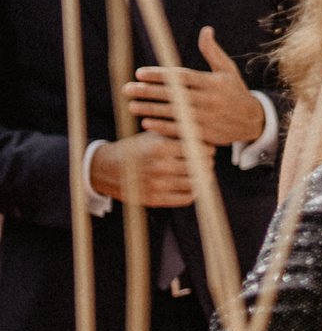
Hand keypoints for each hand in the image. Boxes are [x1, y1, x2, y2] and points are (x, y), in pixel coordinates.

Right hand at [88, 129, 213, 207]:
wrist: (104, 168)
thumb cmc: (136, 147)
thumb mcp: (153, 134)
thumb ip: (178, 132)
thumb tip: (208, 131)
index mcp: (161, 147)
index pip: (200, 148)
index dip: (208, 148)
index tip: (207, 147)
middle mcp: (160, 167)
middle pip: (202, 166)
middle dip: (207, 161)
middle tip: (206, 159)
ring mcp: (157, 185)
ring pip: (197, 182)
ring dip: (203, 177)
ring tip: (200, 171)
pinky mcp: (154, 200)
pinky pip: (186, 198)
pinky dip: (193, 191)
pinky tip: (191, 184)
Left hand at [127, 28, 265, 145]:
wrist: (253, 121)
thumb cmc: (235, 92)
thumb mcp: (228, 70)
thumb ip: (213, 52)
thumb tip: (206, 30)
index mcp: (213, 82)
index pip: (181, 76)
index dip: (159, 74)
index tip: (139, 73)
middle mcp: (210, 99)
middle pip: (173, 94)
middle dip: (148, 91)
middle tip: (127, 89)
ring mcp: (207, 117)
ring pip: (174, 112)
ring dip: (150, 109)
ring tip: (131, 105)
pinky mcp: (206, 133)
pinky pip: (180, 130)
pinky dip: (162, 127)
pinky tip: (146, 123)